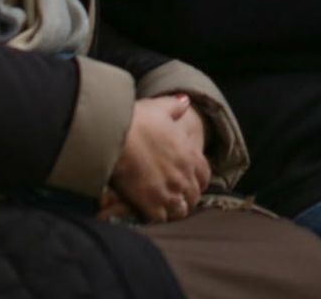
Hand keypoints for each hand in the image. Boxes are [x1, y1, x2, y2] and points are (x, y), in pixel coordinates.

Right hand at [110, 95, 210, 223]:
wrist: (115, 137)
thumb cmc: (138, 121)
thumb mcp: (159, 108)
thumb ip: (175, 107)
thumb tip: (185, 101)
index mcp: (189, 155)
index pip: (205, 175)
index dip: (199, 179)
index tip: (190, 179)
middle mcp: (183, 176)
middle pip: (194, 195)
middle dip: (187, 196)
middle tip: (176, 195)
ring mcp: (168, 192)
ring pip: (181, 211)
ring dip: (175, 209)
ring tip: (165, 207)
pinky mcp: (151, 205)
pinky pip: (162, 219)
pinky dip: (158, 217)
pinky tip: (151, 211)